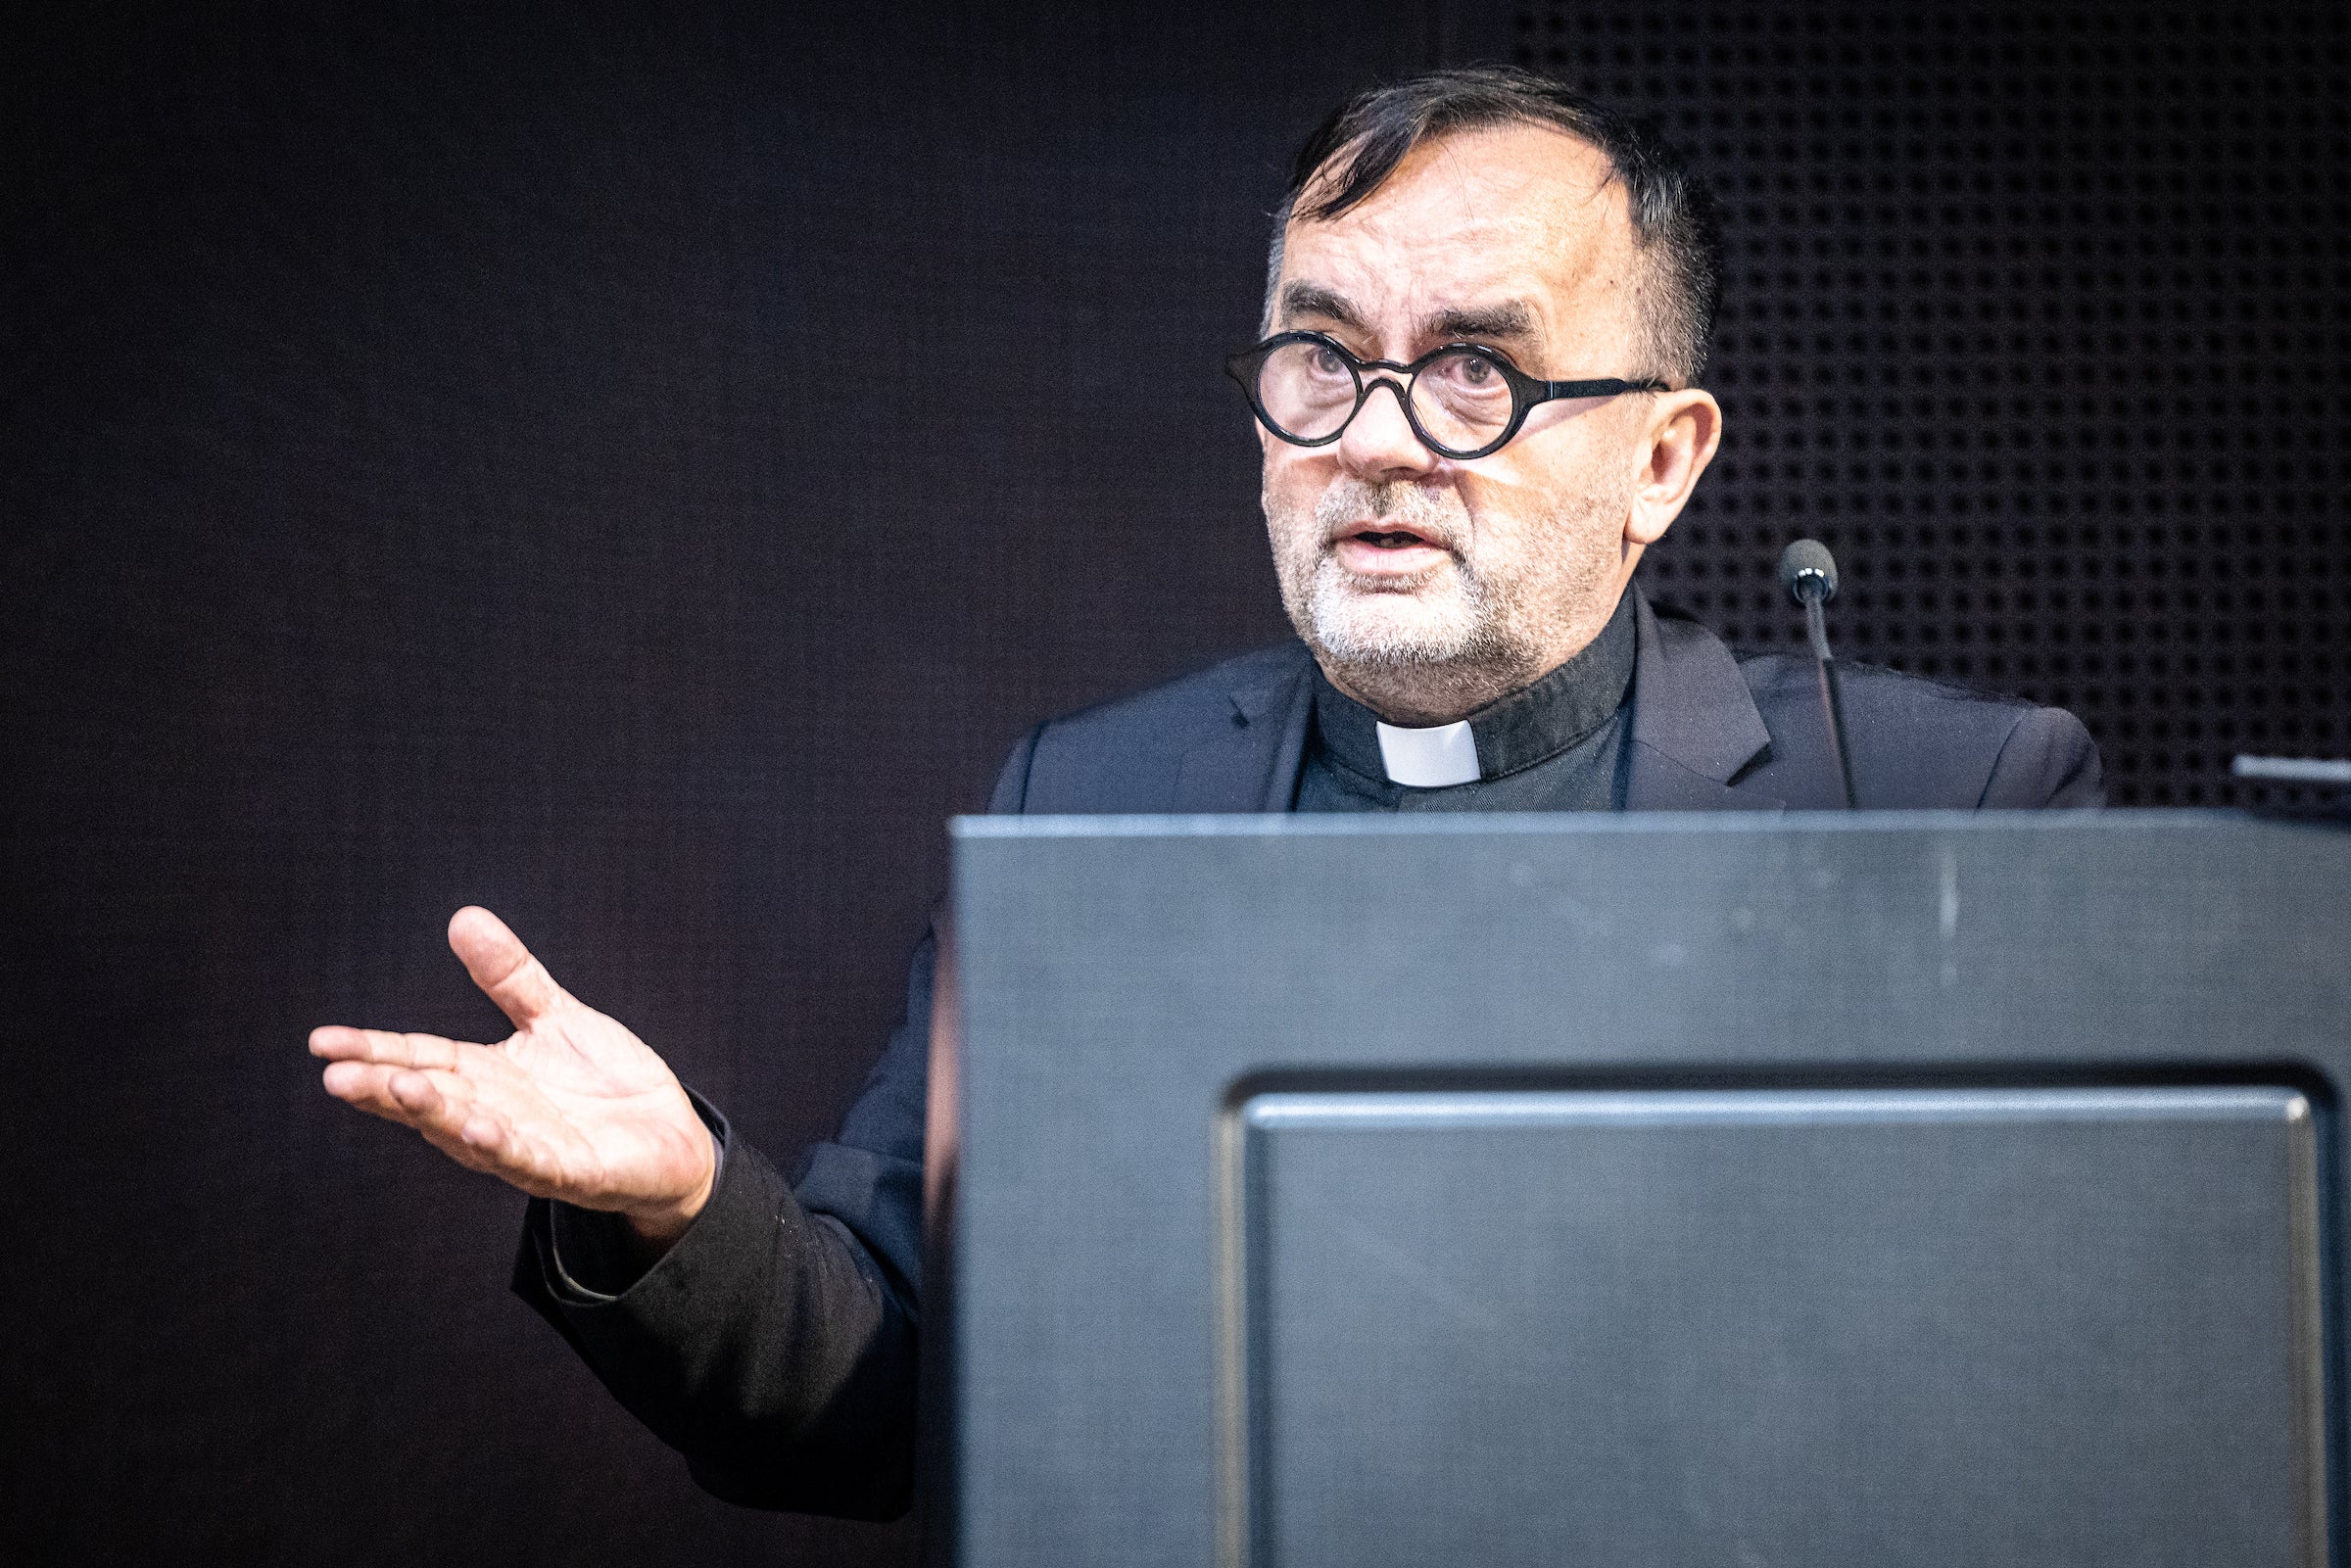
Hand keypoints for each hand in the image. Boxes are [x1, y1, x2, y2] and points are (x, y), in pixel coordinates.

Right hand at [311, 907, 716, 1245]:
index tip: (322, 1042)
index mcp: (486, 1077)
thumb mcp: (556, 1017)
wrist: (671, 1138)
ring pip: (470, 1132)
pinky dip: (503, 1145)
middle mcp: (496, 1115)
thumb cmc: (606, 1084)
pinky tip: (478, 1127)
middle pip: (431, 1099)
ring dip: (435, 1114)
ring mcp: (530, 1147)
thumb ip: (509, 976)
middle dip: (384, 1088)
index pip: (419, 1060)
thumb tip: (464, 918)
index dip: (373, 1051)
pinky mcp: (572, 1171)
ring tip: (399, 1089)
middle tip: (336, 1075)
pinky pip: (532, 1159)